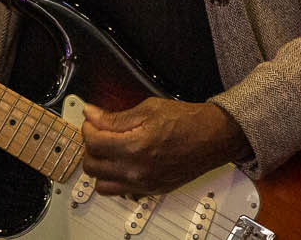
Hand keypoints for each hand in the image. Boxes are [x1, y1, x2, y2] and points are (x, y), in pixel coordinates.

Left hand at [79, 97, 246, 195]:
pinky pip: (119, 192)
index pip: (93, 141)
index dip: (88, 127)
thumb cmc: (186, 121)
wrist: (212, 138)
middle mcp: (136, 170)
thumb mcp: (149, 109)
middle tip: (99, 133)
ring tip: (108, 151)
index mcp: (134, 146)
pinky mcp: (150, 191)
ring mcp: (142, 184)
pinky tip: (122, 164)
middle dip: (90, 147)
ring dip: (99, 167)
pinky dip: (114, 180)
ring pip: (101, 185)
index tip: (92, 119)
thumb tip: (92, 114)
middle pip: (91, 166)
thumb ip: (116, 117)